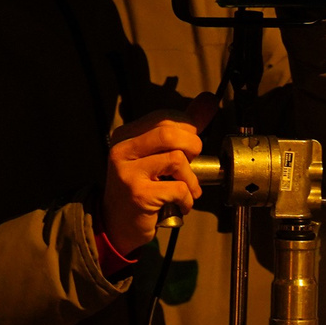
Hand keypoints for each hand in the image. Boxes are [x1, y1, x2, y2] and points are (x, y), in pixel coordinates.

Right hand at [99, 94, 216, 256]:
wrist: (116, 224)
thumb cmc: (140, 186)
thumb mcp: (155, 154)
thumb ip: (182, 127)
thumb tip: (208, 100)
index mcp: (125, 135)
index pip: (164, 117)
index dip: (186, 129)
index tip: (188, 147)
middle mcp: (122, 150)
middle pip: (170, 133)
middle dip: (192, 147)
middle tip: (191, 164)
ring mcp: (128, 173)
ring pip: (176, 159)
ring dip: (192, 178)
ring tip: (188, 189)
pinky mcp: (138, 195)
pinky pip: (178, 188)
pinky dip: (188, 198)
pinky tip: (182, 204)